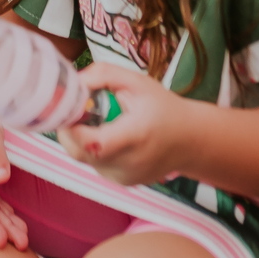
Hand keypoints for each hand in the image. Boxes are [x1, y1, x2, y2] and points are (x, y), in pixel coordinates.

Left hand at [57, 62, 193, 186]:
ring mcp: (124, 177)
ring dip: (79, 138)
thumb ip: (104, 74)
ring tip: (96, 119)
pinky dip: (91, 148)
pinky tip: (107, 134)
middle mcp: (128, 163)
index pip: (92, 142)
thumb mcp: (137, 82)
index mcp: (135, 136)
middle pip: (79, 151)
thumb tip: (75, 81)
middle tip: (75, 107)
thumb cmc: (163, 108)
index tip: (70, 105)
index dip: (71, 125)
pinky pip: (94, 164)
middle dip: (68, 128)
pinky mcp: (121, 182)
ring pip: (83, 158)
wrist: (190, 140)